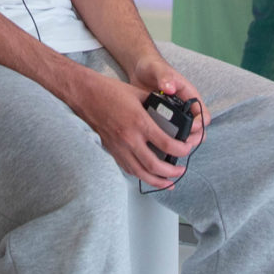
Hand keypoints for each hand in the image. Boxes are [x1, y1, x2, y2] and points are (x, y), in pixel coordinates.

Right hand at [64, 65, 196, 188]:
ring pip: (141, 173)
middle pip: (155, 165)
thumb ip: (155, 104)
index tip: (186, 149)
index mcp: (140, 122)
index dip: (181, 150)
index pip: (166, 144)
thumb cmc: (110, 91)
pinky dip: (141, 175)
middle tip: (181, 170)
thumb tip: (169, 112)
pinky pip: (128, 169)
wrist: (86, 95)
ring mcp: (119, 147)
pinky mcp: (112, 151)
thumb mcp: (138, 93)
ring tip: (169, 182)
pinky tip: (149, 176)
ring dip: (157, 181)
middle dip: (171, 172)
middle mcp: (130, 138)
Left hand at [129, 55, 208, 157]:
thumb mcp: (158, 70)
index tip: (190, 129)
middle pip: (197, 130)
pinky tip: (157, 147)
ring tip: (168, 149)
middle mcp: (185, 108)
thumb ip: (164, 77)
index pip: (204, 116)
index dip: (200, 125)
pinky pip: (170, 136)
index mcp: (190, 96)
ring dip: (180, 144)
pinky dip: (167, 142)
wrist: (140, 69)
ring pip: (185, 136)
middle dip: (192, 140)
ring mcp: (175, 116)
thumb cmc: (152, 67)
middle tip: (180, 146)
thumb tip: (170, 88)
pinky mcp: (164, 121)